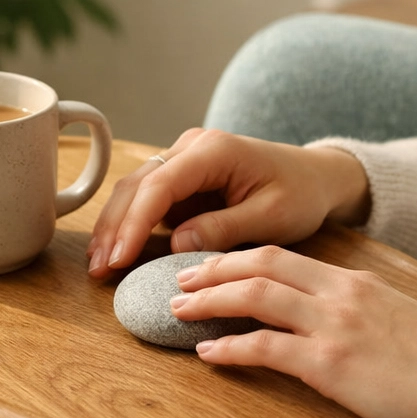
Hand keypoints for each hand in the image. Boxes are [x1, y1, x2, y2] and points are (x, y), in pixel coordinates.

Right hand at [86, 129, 369, 279]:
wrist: (317, 177)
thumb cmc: (301, 194)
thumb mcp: (271, 217)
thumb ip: (224, 228)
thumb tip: (176, 244)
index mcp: (214, 150)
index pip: (160, 185)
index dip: (134, 223)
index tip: (119, 258)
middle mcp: (192, 148)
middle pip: (137, 185)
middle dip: (114, 227)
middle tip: (98, 270)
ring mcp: (185, 160)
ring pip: (135, 190)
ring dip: (115, 227)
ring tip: (99, 266)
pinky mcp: (184, 179)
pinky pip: (149, 200)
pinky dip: (131, 225)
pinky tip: (117, 252)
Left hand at [171, 246, 416, 417]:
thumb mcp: (398, 318)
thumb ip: (359, 308)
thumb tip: (327, 315)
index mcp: (356, 280)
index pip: (284, 256)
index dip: (239, 257)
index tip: (212, 266)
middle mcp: (340, 293)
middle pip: (260, 265)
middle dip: (213, 269)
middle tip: (179, 279)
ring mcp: (334, 326)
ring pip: (254, 298)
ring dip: (208, 302)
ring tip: (178, 311)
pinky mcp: (330, 365)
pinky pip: (264, 348)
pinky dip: (228, 348)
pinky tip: (207, 355)